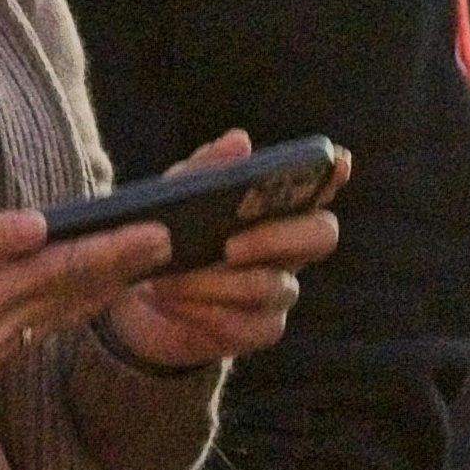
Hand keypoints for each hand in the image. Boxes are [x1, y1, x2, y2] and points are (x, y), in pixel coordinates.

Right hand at [0, 205, 173, 395]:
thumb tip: (37, 225)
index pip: (67, 268)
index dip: (116, 251)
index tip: (157, 233)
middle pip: (72, 296)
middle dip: (120, 270)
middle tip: (165, 245)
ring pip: (54, 320)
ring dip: (93, 295)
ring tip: (131, 270)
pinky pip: (25, 338)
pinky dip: (52, 315)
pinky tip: (67, 299)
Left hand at [96, 134, 350, 372]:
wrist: (133, 305)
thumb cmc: (165, 240)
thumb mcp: (170, 199)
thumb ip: (202, 172)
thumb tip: (240, 141)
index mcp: (273, 208)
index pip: (317, 186)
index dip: (332, 175)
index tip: (336, 161)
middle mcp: (288, 248)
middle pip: (321, 236)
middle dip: (279, 239)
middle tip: (230, 246)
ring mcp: (279, 291)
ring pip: (276, 288)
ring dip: (218, 284)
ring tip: (168, 281)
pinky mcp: (259, 329)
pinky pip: (251, 327)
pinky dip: (206, 315)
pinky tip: (174, 305)